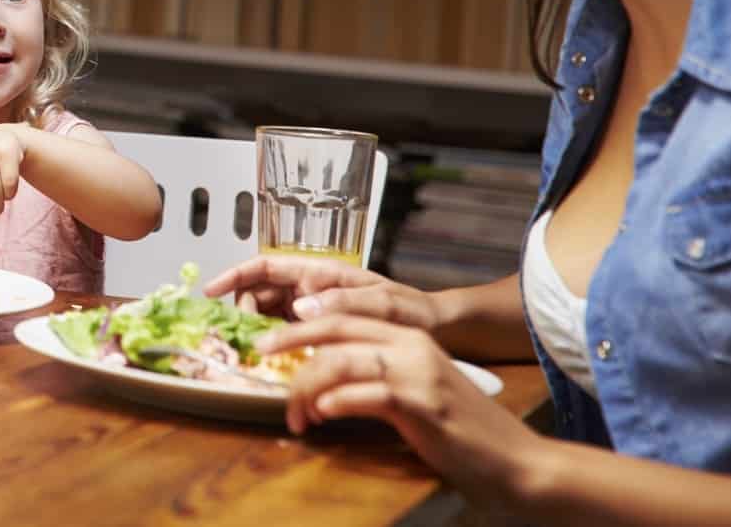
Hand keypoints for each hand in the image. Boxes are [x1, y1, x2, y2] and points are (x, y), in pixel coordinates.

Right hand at [202, 253, 442, 329]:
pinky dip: (272, 343)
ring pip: (266, 314)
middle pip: (258, 292)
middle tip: (246, 337)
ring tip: (258, 351)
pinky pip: (283, 333)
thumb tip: (300, 307)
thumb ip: (342, 301)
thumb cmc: (412, 310)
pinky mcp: (317, 331)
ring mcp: (311, 310)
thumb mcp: (383, 302)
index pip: (266, 265)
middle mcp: (310, 288)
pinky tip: (275, 360)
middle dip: (242, 310)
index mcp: (320, 271)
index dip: (234, 275)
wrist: (433, 331)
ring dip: (255, 329)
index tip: (210, 291)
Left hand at [258, 314, 540, 499]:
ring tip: (297, 414)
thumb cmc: (460, 430)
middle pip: (337, 328)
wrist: (516, 460)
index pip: (344, 317)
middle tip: (262, 354)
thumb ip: (375, 376)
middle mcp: (412, 345)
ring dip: (308, 388)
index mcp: (408, 336)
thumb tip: (323, 383)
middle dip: (291, 340)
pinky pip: (367, 394)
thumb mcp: (414, 391)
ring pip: (343, 361)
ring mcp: (419, 373)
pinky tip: (323, 414)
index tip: (270, 337)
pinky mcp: (423, 404)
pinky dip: (338, 401)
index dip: (302, 324)